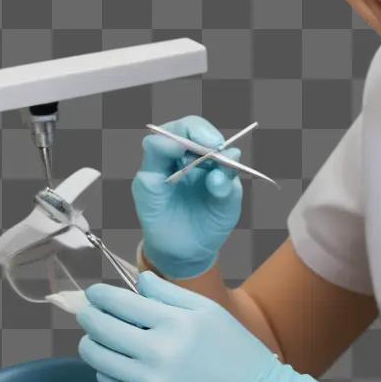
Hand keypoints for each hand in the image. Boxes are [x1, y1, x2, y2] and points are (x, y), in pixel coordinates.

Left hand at [76, 270, 279, 381]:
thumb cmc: (232, 348)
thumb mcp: (208, 311)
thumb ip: (170, 292)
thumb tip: (139, 282)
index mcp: (175, 323)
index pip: (121, 303)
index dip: (101, 295)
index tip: (95, 292)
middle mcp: (158, 352)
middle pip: (102, 329)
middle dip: (89, 316)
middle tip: (87, 312)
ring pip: (98, 358)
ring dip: (90, 343)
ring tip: (95, 337)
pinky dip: (104, 370)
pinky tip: (114, 363)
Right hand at [131, 115, 242, 278]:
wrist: (191, 253)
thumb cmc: (209, 221)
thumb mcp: (227, 203)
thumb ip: (228, 181)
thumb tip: (233, 154)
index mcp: (200, 157)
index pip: (198, 131)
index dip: (208, 132)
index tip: (220, 145)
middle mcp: (177, 158)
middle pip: (178, 128)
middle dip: (194, 131)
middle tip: (211, 144)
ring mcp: (159, 169)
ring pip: (158, 139)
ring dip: (177, 139)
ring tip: (191, 151)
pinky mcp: (146, 184)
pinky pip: (148, 163)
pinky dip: (163, 152)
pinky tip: (176, 161)